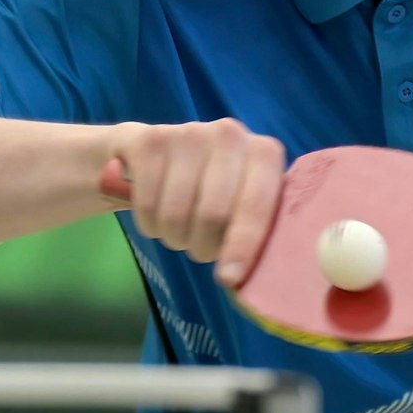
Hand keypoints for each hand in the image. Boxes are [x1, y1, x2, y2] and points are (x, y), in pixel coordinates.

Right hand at [103, 120, 285, 285]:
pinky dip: (149, 224)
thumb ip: (255, 227)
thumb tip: (253, 276)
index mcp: (264, 153)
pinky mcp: (151, 139)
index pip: (256, 205)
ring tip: (178, 230)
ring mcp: (190, 133)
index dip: (242, 247)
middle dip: (202, 246)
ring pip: (177, 214)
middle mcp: (231, 135)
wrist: (150, 151)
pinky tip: (155, 214)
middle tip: (199, 250)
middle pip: (214, 214)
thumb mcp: (239, 201)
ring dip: (174, 237)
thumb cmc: (208, 187)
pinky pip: (147, 204)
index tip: (228, 279)